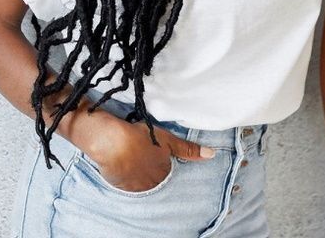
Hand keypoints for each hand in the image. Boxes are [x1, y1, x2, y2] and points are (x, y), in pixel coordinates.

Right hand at [85, 114, 214, 192]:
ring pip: (141, 181)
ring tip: (134, 156)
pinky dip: (126, 173)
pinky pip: (126, 182)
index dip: (163, 160)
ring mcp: (133, 186)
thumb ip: (188, 150)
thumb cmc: (142, 138)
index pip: (168, 172)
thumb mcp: (168, 141)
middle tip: (145, 153)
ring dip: (139, 171)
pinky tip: (124, 161)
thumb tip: (212, 154)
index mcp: (163, 174)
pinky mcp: (118, 185)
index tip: (157, 152)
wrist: (112, 142)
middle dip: (152, 167)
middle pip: (155, 178)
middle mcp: (149, 184)